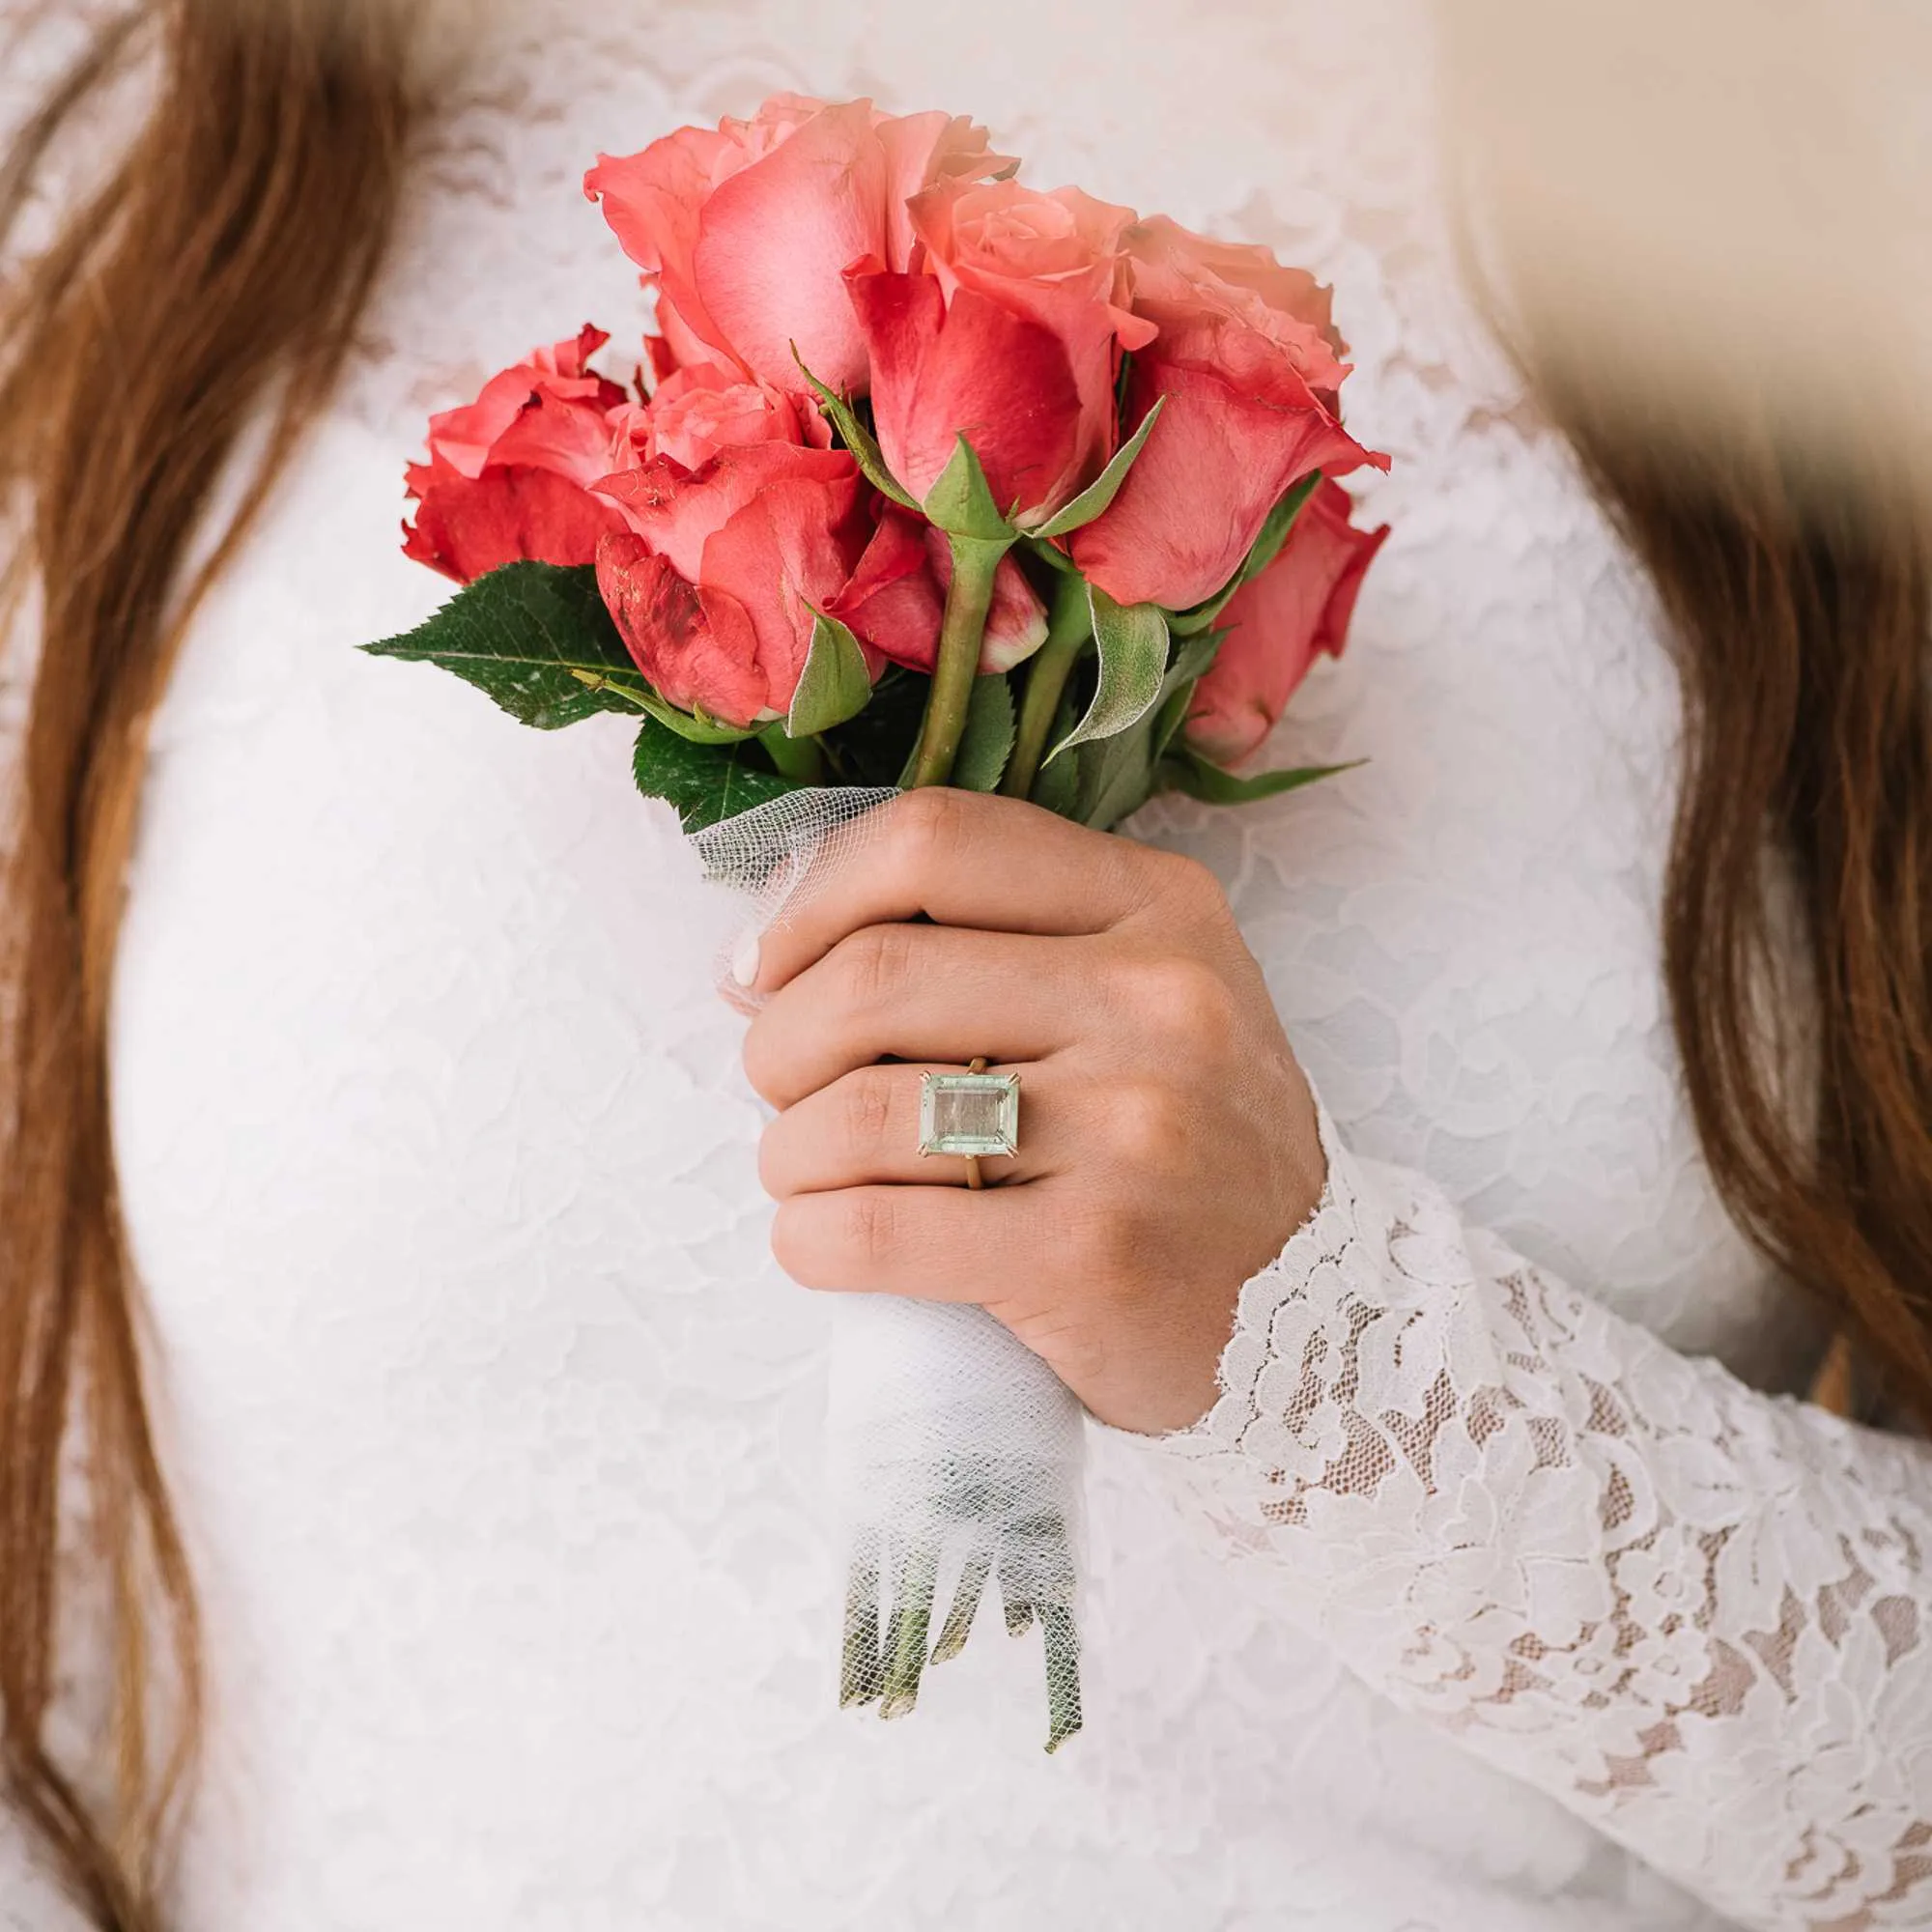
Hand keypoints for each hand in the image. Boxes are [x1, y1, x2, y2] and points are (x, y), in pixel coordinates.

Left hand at [737, 789, 1326, 1435]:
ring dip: (788, 1150)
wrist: (1317, 1304)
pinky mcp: (1092, 1257)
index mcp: (1159, 907)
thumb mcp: (1143, 993)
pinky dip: (811, 1239)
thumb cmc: (1191, 1142)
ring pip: (857, 1109)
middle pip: (873, 976)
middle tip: (784, 1088)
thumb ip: (995, 944)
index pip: (933, 842)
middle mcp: (1157, 1001)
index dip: (812, 898)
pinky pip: (877, 1231)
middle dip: (780, 1041)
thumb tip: (764, 958)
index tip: (767, 965)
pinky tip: (822, 1241)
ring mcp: (1132, 1131)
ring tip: (807, 1172)